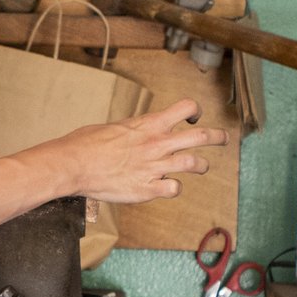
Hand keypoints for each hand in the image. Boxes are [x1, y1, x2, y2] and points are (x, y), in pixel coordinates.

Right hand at [55, 102, 225, 204]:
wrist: (74, 164)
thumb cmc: (87, 144)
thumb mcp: (115, 127)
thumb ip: (135, 130)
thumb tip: (138, 132)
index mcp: (149, 124)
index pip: (186, 108)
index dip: (195, 110)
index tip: (194, 116)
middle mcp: (157, 144)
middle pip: (201, 137)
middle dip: (217, 136)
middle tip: (223, 138)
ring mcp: (155, 167)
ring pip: (194, 163)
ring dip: (202, 165)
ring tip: (202, 166)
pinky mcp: (148, 189)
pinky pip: (174, 188)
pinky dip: (175, 187)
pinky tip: (169, 186)